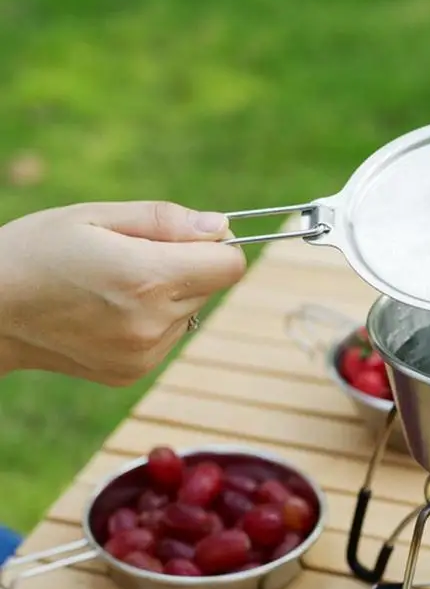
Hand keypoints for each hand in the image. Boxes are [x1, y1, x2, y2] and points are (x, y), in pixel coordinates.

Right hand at [0, 200, 245, 384]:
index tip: (187, 239)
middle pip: (211, 287)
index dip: (216, 247)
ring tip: (115, 286)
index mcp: (148, 278)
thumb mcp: (97, 215)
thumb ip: (167, 221)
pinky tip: (109, 312)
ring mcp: (144, 354)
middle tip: (133, 258)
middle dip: (187, 267)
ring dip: (169, 295)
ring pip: (191, 312)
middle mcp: (152, 323)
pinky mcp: (133, 373)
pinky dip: (151, 321)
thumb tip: (222, 228)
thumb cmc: (38, 250)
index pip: (230, 267)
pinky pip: (168, 337)